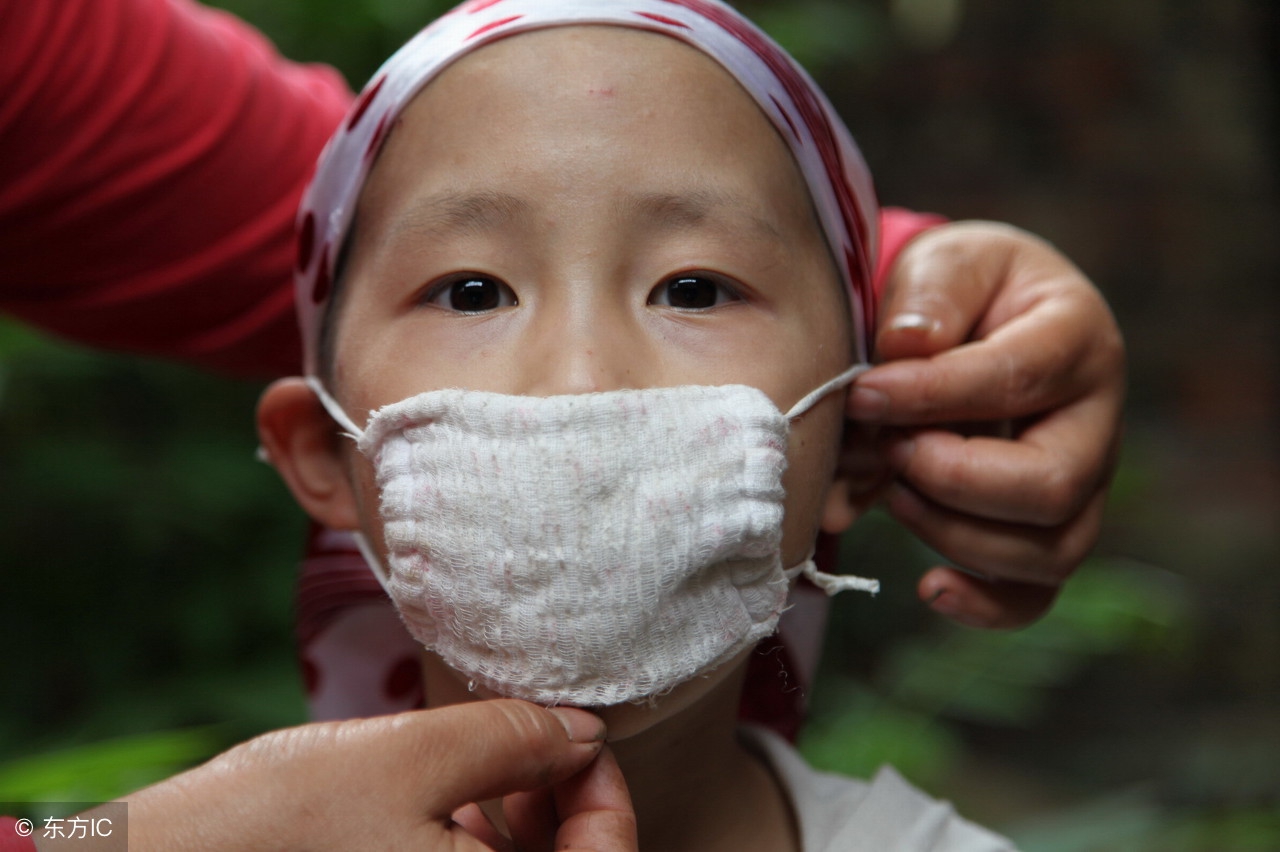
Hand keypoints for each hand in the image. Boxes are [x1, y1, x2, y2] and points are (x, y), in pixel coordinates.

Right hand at [112, 700, 635, 850]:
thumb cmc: (268, 826)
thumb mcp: (406, 758)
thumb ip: (510, 738)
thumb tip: (582, 729)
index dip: (606, 794)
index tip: (582, 736)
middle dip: (565, 807)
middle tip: (541, 740)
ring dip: (524, 824)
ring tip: (497, 758)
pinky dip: (475, 843)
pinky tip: (455, 793)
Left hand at [848, 221, 1124, 628]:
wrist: (976, 317)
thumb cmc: (959, 289)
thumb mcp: (946, 262)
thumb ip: (929, 296)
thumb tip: (906, 348)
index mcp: (1078, 338)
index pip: (1017, 380)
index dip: (932, 395)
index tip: (864, 393)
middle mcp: (1097, 420)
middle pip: (1050, 486)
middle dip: (951, 479)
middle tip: (887, 450)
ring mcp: (1082, 485)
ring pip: (1049, 552)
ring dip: (953, 534)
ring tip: (891, 491)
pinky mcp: (1048, 529)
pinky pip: (1037, 595)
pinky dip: (985, 605)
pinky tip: (929, 587)